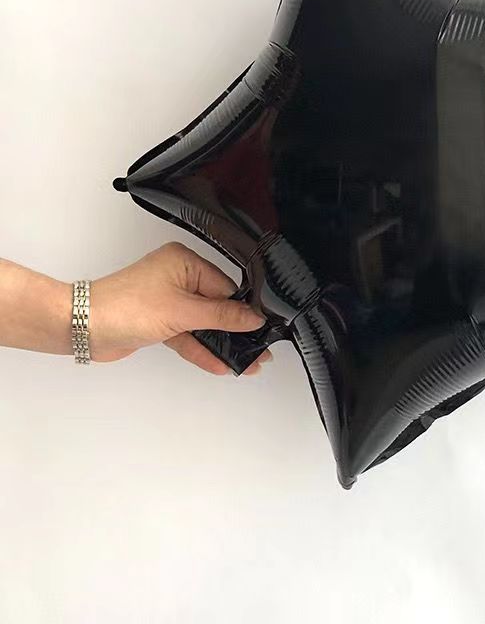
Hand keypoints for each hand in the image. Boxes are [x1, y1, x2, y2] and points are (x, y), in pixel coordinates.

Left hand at [90, 242, 270, 373]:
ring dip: (221, 344)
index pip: (226, 288)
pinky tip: (221, 364)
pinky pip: (188, 335)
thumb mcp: (182, 312)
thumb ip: (221, 316)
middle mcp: (178, 277)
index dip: (242, 310)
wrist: (81, 327)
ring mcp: (168, 300)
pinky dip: (201, 349)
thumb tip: (252, 318)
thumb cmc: (122, 307)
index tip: (261, 329)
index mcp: (185, 262)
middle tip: (258, 350)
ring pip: (203, 324)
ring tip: (245, 362)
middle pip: (217, 306)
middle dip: (236, 331)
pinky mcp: (160, 321)